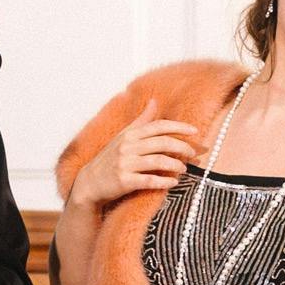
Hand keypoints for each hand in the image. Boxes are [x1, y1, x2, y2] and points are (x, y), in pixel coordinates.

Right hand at [76, 113, 198, 206]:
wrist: (89, 182)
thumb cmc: (109, 158)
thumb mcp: (123, 136)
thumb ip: (141, 120)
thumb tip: (154, 101)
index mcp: (130, 134)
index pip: (158, 126)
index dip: (179, 127)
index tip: (195, 131)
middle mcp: (127, 147)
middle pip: (162, 143)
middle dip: (182, 147)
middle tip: (193, 153)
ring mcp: (125, 164)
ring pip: (158, 161)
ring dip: (175, 165)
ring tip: (184, 168)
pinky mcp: (124, 181)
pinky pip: (149, 180)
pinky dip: (164, 181)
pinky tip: (173, 183)